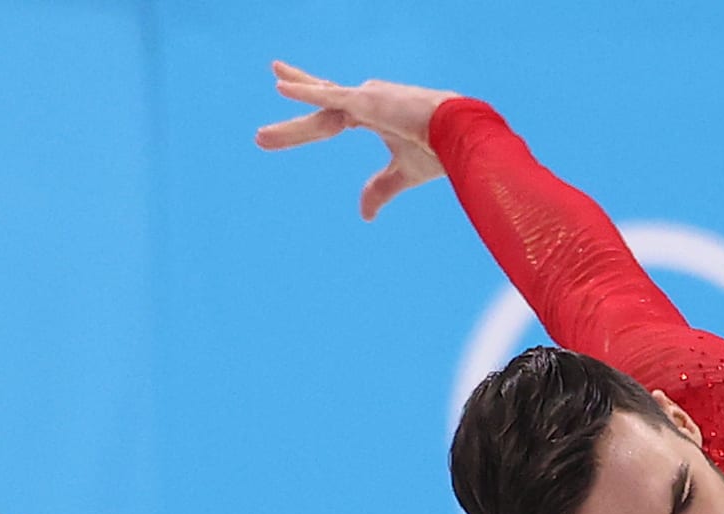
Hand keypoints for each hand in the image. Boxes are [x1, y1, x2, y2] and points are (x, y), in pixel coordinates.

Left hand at [255, 61, 458, 219]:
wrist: (464, 134)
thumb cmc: (441, 147)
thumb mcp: (405, 174)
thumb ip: (381, 189)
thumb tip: (364, 217)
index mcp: (371, 115)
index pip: (329, 119)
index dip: (305, 127)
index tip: (279, 134)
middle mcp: (364, 102)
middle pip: (318, 116)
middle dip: (291, 130)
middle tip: (259, 139)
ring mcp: (365, 98)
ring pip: (319, 111)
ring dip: (291, 130)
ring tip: (260, 139)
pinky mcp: (369, 100)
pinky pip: (330, 97)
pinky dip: (306, 92)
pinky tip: (279, 86)